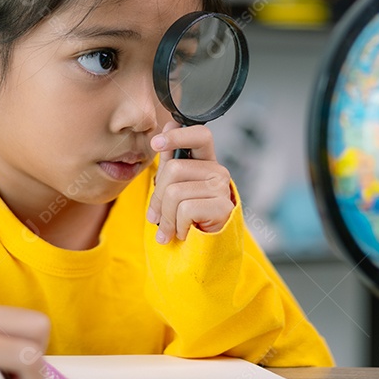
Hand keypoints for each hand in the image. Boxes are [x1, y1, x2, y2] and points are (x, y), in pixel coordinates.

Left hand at [146, 121, 234, 244]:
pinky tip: (184, 233)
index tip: (155, 143)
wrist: (204, 250)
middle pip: (173, 169)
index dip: (178, 135)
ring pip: (175, 193)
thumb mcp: (173, 187)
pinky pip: (185, 210)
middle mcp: (218, 171)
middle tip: (156, 217)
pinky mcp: (223, 207)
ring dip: (166, 218)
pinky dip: (178, 226)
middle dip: (157, 197)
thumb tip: (165, 128)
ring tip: (171, 229)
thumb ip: (169, 161)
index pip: (200, 135)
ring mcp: (222, 188)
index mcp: (206, 161)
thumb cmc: (187, 216)